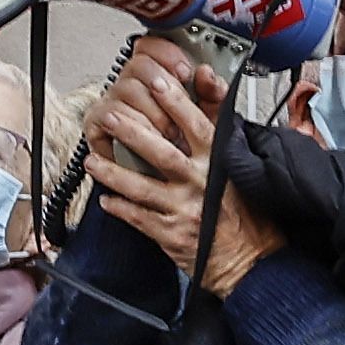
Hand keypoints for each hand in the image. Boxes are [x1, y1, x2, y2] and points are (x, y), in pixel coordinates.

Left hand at [84, 46, 278, 288]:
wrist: (252, 262)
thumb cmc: (247, 213)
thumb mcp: (241, 165)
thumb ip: (221, 125)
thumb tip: (208, 83)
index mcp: (220, 163)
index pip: (197, 125)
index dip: (175, 102)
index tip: (155, 83)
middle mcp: (201, 183)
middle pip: (162, 153)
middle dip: (133, 133)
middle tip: (110, 117)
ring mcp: (185, 209)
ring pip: (142, 187)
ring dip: (114, 174)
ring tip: (93, 162)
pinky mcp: (172, 234)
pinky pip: (138, 218)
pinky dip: (120, 208)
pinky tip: (106, 200)